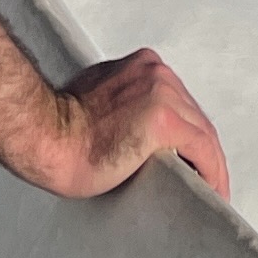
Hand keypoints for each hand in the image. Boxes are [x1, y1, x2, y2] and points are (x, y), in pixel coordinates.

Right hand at [18, 47, 228, 200]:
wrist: (44, 138)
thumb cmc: (60, 131)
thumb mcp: (97, 100)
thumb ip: (123, 105)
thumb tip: (135, 131)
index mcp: (141, 66)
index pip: (177, 102)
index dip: (188, 133)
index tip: (190, 158)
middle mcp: (156, 73)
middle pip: (193, 115)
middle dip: (202, 150)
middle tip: (206, 180)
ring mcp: (162, 93)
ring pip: (203, 132)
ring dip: (211, 164)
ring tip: (212, 191)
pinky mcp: (165, 121)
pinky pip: (202, 149)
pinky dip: (212, 172)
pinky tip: (214, 191)